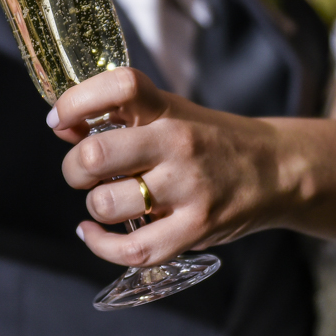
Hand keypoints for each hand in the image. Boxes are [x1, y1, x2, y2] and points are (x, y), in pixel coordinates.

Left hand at [50, 68, 287, 266]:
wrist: (276, 169)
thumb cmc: (210, 141)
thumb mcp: (169, 114)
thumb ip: (117, 119)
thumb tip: (61, 127)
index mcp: (167, 108)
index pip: (118, 86)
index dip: (75, 101)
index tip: (59, 119)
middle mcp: (177, 144)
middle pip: (97, 155)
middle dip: (74, 169)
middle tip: (82, 172)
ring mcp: (187, 189)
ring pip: (107, 204)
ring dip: (94, 206)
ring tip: (105, 201)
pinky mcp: (195, 229)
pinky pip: (132, 249)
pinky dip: (100, 245)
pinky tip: (93, 234)